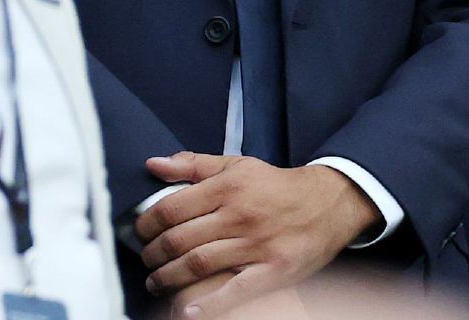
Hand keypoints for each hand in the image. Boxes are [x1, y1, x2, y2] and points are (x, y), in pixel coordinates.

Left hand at [134, 154, 376, 316]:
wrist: (329, 203)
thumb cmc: (275, 185)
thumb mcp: (236, 165)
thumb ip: (192, 164)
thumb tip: (153, 164)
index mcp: (226, 188)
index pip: (171, 208)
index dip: (147, 224)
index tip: (140, 233)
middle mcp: (239, 216)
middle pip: (180, 239)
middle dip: (154, 254)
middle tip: (145, 260)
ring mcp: (257, 245)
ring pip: (199, 264)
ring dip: (169, 278)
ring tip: (155, 283)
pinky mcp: (274, 271)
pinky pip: (236, 291)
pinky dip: (211, 304)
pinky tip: (188, 312)